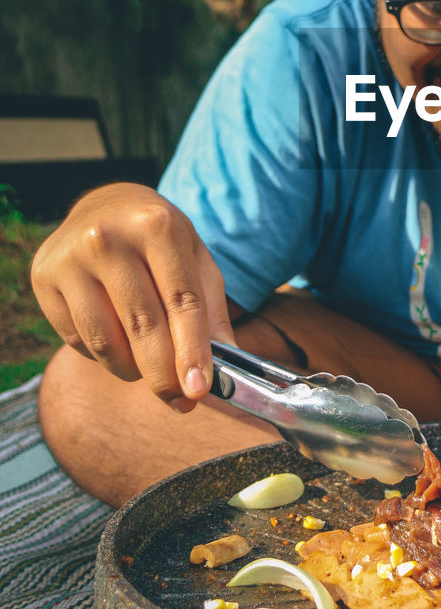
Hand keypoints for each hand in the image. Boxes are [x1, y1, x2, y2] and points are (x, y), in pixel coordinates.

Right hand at [31, 183, 235, 409]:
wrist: (105, 206)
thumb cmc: (159, 239)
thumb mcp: (195, 259)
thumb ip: (212, 310)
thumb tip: (227, 365)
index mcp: (156, 225)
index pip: (181, 302)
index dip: (191, 351)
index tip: (199, 390)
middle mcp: (108, 238)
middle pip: (142, 326)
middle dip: (164, 375)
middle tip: (181, 402)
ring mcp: (70, 258)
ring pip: (105, 342)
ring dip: (133, 369)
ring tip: (150, 367)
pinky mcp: (44, 278)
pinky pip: (77, 341)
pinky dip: (103, 355)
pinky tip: (117, 341)